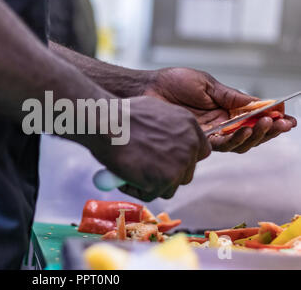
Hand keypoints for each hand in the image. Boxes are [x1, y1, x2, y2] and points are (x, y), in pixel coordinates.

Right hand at [82, 96, 210, 201]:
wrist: (107, 123)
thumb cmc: (120, 115)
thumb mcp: (154, 112)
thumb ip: (167, 129)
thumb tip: (163, 143)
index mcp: (189, 125)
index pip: (200, 151)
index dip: (184, 159)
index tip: (168, 161)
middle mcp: (189, 145)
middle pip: (187, 173)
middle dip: (167, 175)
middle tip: (145, 169)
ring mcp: (179, 164)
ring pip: (170, 187)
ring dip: (151, 184)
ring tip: (131, 172)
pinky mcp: (164, 180)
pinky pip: (151, 194)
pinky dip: (136, 190)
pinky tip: (124, 176)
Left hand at [143, 68, 296, 152]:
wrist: (149, 87)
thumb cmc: (174, 82)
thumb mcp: (208, 84)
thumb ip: (232, 97)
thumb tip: (260, 102)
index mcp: (223, 109)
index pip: (251, 118)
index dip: (270, 120)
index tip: (288, 119)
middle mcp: (218, 124)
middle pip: (249, 134)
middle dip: (267, 130)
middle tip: (280, 124)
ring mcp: (208, 133)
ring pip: (238, 143)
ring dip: (254, 134)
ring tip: (264, 124)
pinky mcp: (196, 140)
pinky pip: (220, 145)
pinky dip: (235, 139)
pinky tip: (243, 129)